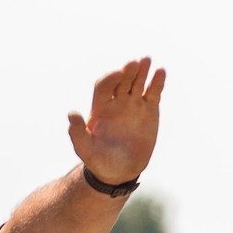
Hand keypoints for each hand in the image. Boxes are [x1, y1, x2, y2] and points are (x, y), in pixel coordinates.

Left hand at [68, 57, 165, 187]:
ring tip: (147, 60)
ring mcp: (134, 105)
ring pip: (138, 83)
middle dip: (127, 72)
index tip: (118, 75)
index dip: (110, 78)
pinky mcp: (149, 110)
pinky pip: (153, 93)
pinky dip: (157, 83)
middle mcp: (117, 102)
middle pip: (122, 80)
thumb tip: (71, 113)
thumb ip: (78, 133)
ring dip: (142, 71)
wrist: (120, 172)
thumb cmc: (99, 161)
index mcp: (100, 108)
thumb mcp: (85, 149)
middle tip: (134, 63)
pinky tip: (161, 72)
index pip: (104, 86)